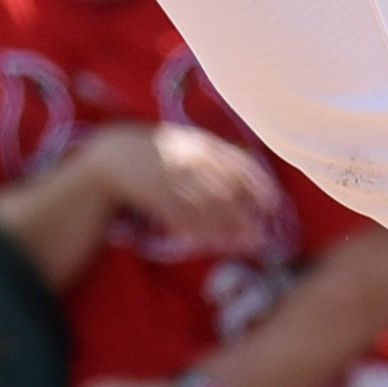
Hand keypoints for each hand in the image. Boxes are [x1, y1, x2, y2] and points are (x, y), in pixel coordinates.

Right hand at [88, 122, 279, 258]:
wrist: (114, 155)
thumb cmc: (156, 149)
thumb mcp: (188, 142)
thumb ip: (214, 154)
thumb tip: (247, 170)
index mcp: (202, 144)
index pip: (240, 166)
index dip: (260, 186)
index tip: (272, 204)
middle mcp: (192, 162)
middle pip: (227, 193)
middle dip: (247, 216)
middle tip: (262, 235)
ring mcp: (175, 181)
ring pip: (209, 210)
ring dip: (229, 230)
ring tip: (247, 244)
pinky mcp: (159, 199)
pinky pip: (186, 219)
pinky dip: (202, 232)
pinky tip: (215, 243)